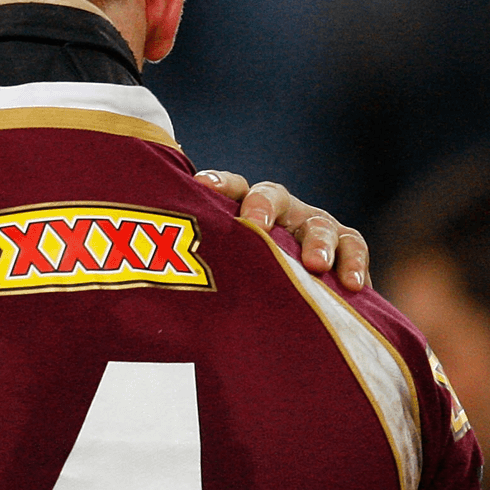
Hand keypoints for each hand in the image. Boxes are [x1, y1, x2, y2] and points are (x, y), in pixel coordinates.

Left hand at [196, 171, 369, 291]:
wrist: (283, 305)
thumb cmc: (235, 283)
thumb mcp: (212, 271)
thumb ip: (192, 262)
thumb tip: (134, 274)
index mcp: (240, 209)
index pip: (228, 186)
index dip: (217, 184)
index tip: (202, 188)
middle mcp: (276, 210)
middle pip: (270, 195)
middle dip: (262, 208)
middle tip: (256, 227)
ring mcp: (312, 225)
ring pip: (318, 223)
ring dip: (317, 243)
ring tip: (314, 267)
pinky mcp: (344, 246)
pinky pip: (353, 246)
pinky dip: (354, 264)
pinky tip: (353, 287)